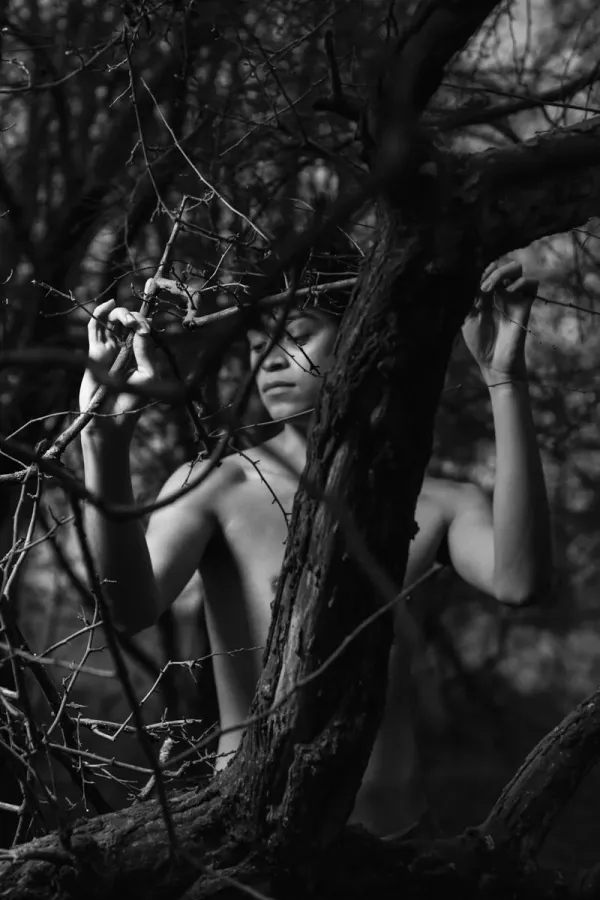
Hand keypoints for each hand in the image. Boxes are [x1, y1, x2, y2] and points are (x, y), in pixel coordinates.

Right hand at [80, 299, 156, 440]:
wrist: (111, 420)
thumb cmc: (133, 401)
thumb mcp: (148, 376)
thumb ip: (146, 352)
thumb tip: (142, 329)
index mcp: (140, 353)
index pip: (143, 329)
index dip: (145, 322)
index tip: (147, 327)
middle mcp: (125, 348)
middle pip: (128, 321)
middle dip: (134, 316)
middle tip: (136, 324)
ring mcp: (109, 348)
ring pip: (113, 320)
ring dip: (121, 313)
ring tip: (126, 319)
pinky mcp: (94, 352)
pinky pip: (96, 328)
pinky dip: (100, 313)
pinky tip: (109, 304)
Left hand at [462, 260, 537, 383]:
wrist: (493, 361)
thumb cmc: (479, 341)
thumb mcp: (468, 316)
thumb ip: (471, 296)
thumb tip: (476, 278)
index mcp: (484, 293)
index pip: (485, 269)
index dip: (479, 271)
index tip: (472, 286)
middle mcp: (499, 291)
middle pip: (500, 264)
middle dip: (490, 271)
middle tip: (482, 288)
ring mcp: (513, 296)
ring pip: (516, 267)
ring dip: (503, 272)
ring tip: (492, 288)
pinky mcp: (526, 304)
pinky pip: (532, 282)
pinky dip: (521, 282)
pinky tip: (508, 293)